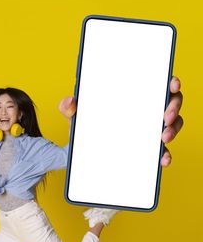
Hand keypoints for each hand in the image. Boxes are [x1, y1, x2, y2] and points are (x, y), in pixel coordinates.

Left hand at [58, 76, 183, 167]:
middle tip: (165, 117)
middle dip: (173, 107)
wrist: (83, 153)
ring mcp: (149, 130)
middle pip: (171, 102)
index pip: (156, 83)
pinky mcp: (148, 149)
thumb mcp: (76, 117)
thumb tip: (69, 101)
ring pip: (172, 125)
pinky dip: (165, 155)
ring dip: (173, 130)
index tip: (172, 84)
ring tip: (164, 137)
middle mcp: (145, 111)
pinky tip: (162, 160)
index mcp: (131, 96)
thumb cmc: (85, 128)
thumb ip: (69, 108)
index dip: (170, 82)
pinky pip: (163, 151)